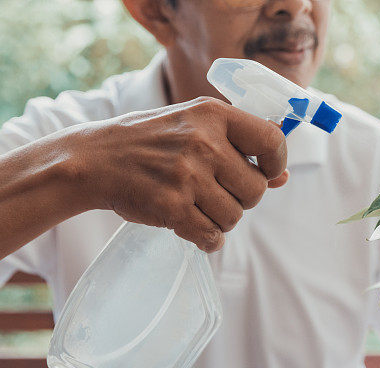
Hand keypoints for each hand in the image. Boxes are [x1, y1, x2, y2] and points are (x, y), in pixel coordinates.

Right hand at [64, 96, 287, 251]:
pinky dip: (207, 239)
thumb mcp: (196, 127)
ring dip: (221, 220)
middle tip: (216, 192)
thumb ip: (241, 148)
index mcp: (214, 115)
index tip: (265, 172)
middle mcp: (204, 142)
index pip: (272, 141)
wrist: (96, 160)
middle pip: (255, 190)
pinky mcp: (172, 207)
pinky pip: (211, 237)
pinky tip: (192, 226)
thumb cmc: (153, 142)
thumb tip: (283, 177)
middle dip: (241, 199)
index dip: (276, 163)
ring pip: (234, 217)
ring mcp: (187, 175)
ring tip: (197, 206)